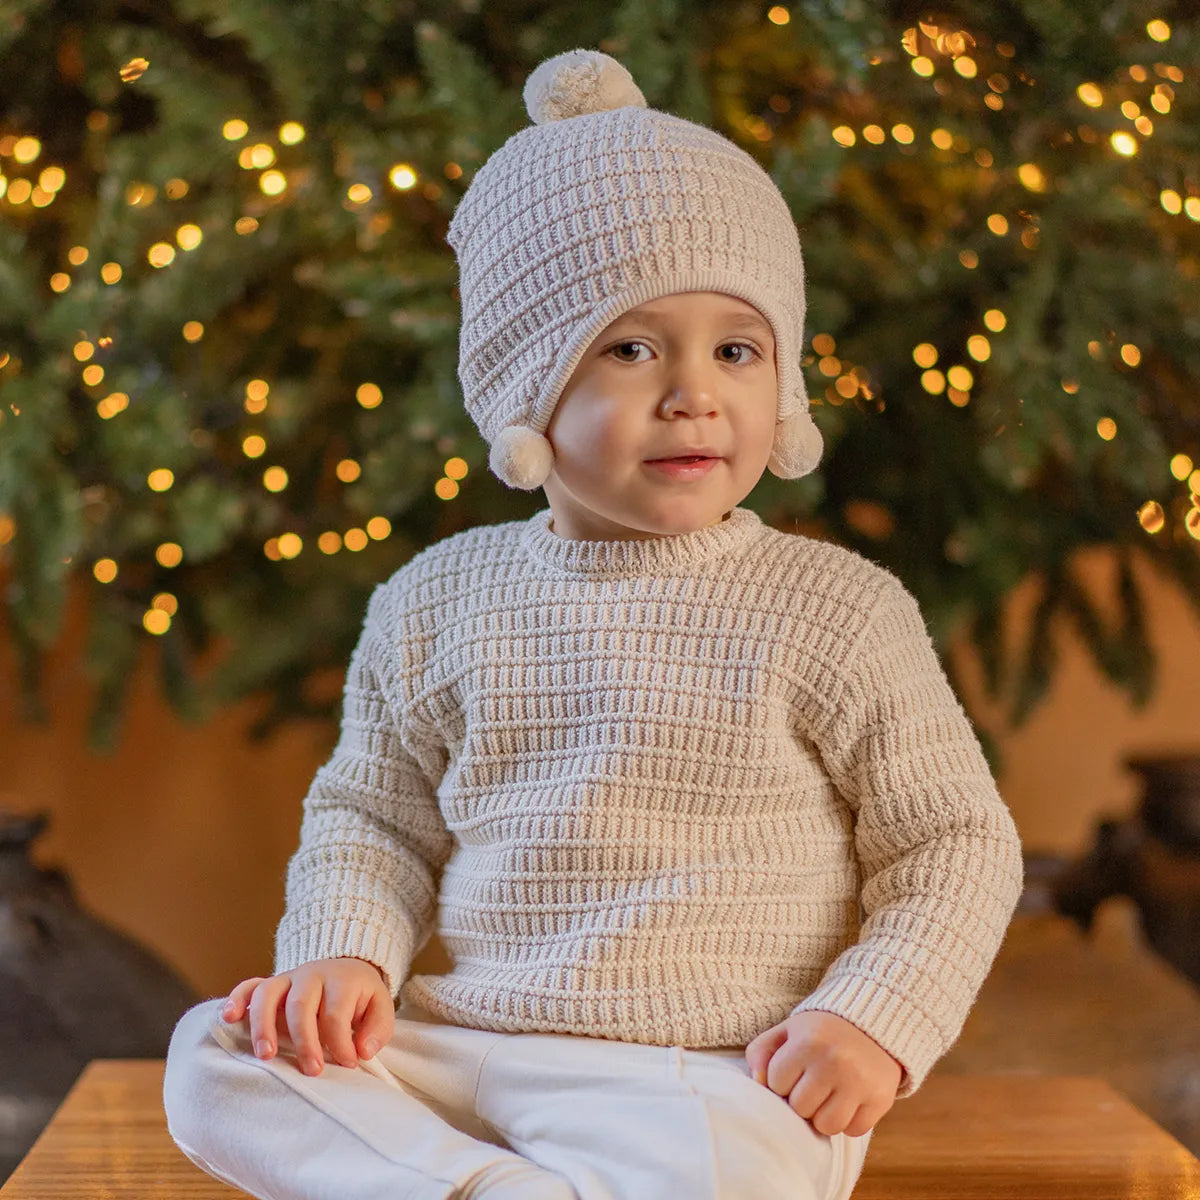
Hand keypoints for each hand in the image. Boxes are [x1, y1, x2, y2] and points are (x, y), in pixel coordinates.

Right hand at [221, 957, 393, 1076]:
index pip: (335, 1014)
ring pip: (268, 994)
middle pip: (300, 1005)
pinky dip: (236, 999)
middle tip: (311, 1071)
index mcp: (341, 979)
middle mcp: (311, 974)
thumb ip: (378, 1028)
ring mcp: (288, 978)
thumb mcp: (380, 1007)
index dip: (341, 1043)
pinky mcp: (272, 984)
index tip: (348, 1064)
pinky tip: (228, 1018)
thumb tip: (363, 1051)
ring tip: (265, 1055)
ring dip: (263, 1025)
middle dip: (304, 1041)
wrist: (347, 968)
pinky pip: (249, 986)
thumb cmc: (361, 998)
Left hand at [744, 1011, 902, 1136]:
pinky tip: (850, 1100)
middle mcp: (834, 1062)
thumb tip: (758, 1081)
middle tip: (813, 1084)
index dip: (782, 1081)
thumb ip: (761, 1051)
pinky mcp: (880, 1099)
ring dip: (824, 1116)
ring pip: (826, 1126)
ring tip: (829, 1095)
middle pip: (800, 1108)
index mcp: (808, 1042)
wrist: (873, 1022)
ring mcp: (859, 1082)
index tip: (794, 1071)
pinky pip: (854, 1130)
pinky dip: (849, 1121)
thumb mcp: (788, 1029)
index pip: (776, 1084)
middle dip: (802, 1099)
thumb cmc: (823, 1031)